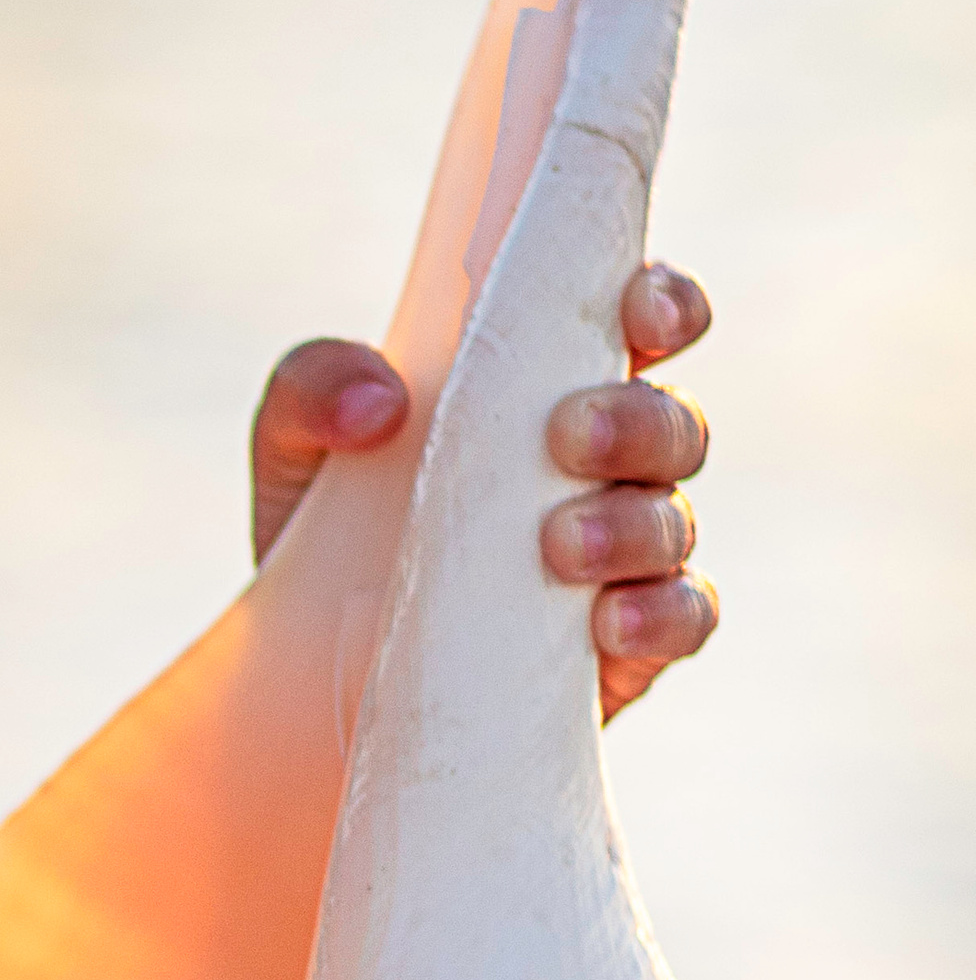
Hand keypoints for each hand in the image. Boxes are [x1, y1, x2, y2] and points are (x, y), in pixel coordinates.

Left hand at [249, 262, 716, 722]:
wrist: (310, 674)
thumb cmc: (324, 532)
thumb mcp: (294, 446)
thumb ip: (313, 386)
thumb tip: (378, 401)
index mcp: (548, 390)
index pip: (644, 323)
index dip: (664, 305)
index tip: (637, 314)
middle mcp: (606, 466)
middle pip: (674, 422)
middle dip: (636, 420)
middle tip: (565, 436)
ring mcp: (624, 556)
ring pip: (675, 518)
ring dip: (634, 523)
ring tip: (559, 543)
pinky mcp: (623, 647)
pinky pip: (685, 617)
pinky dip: (661, 614)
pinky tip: (608, 623)